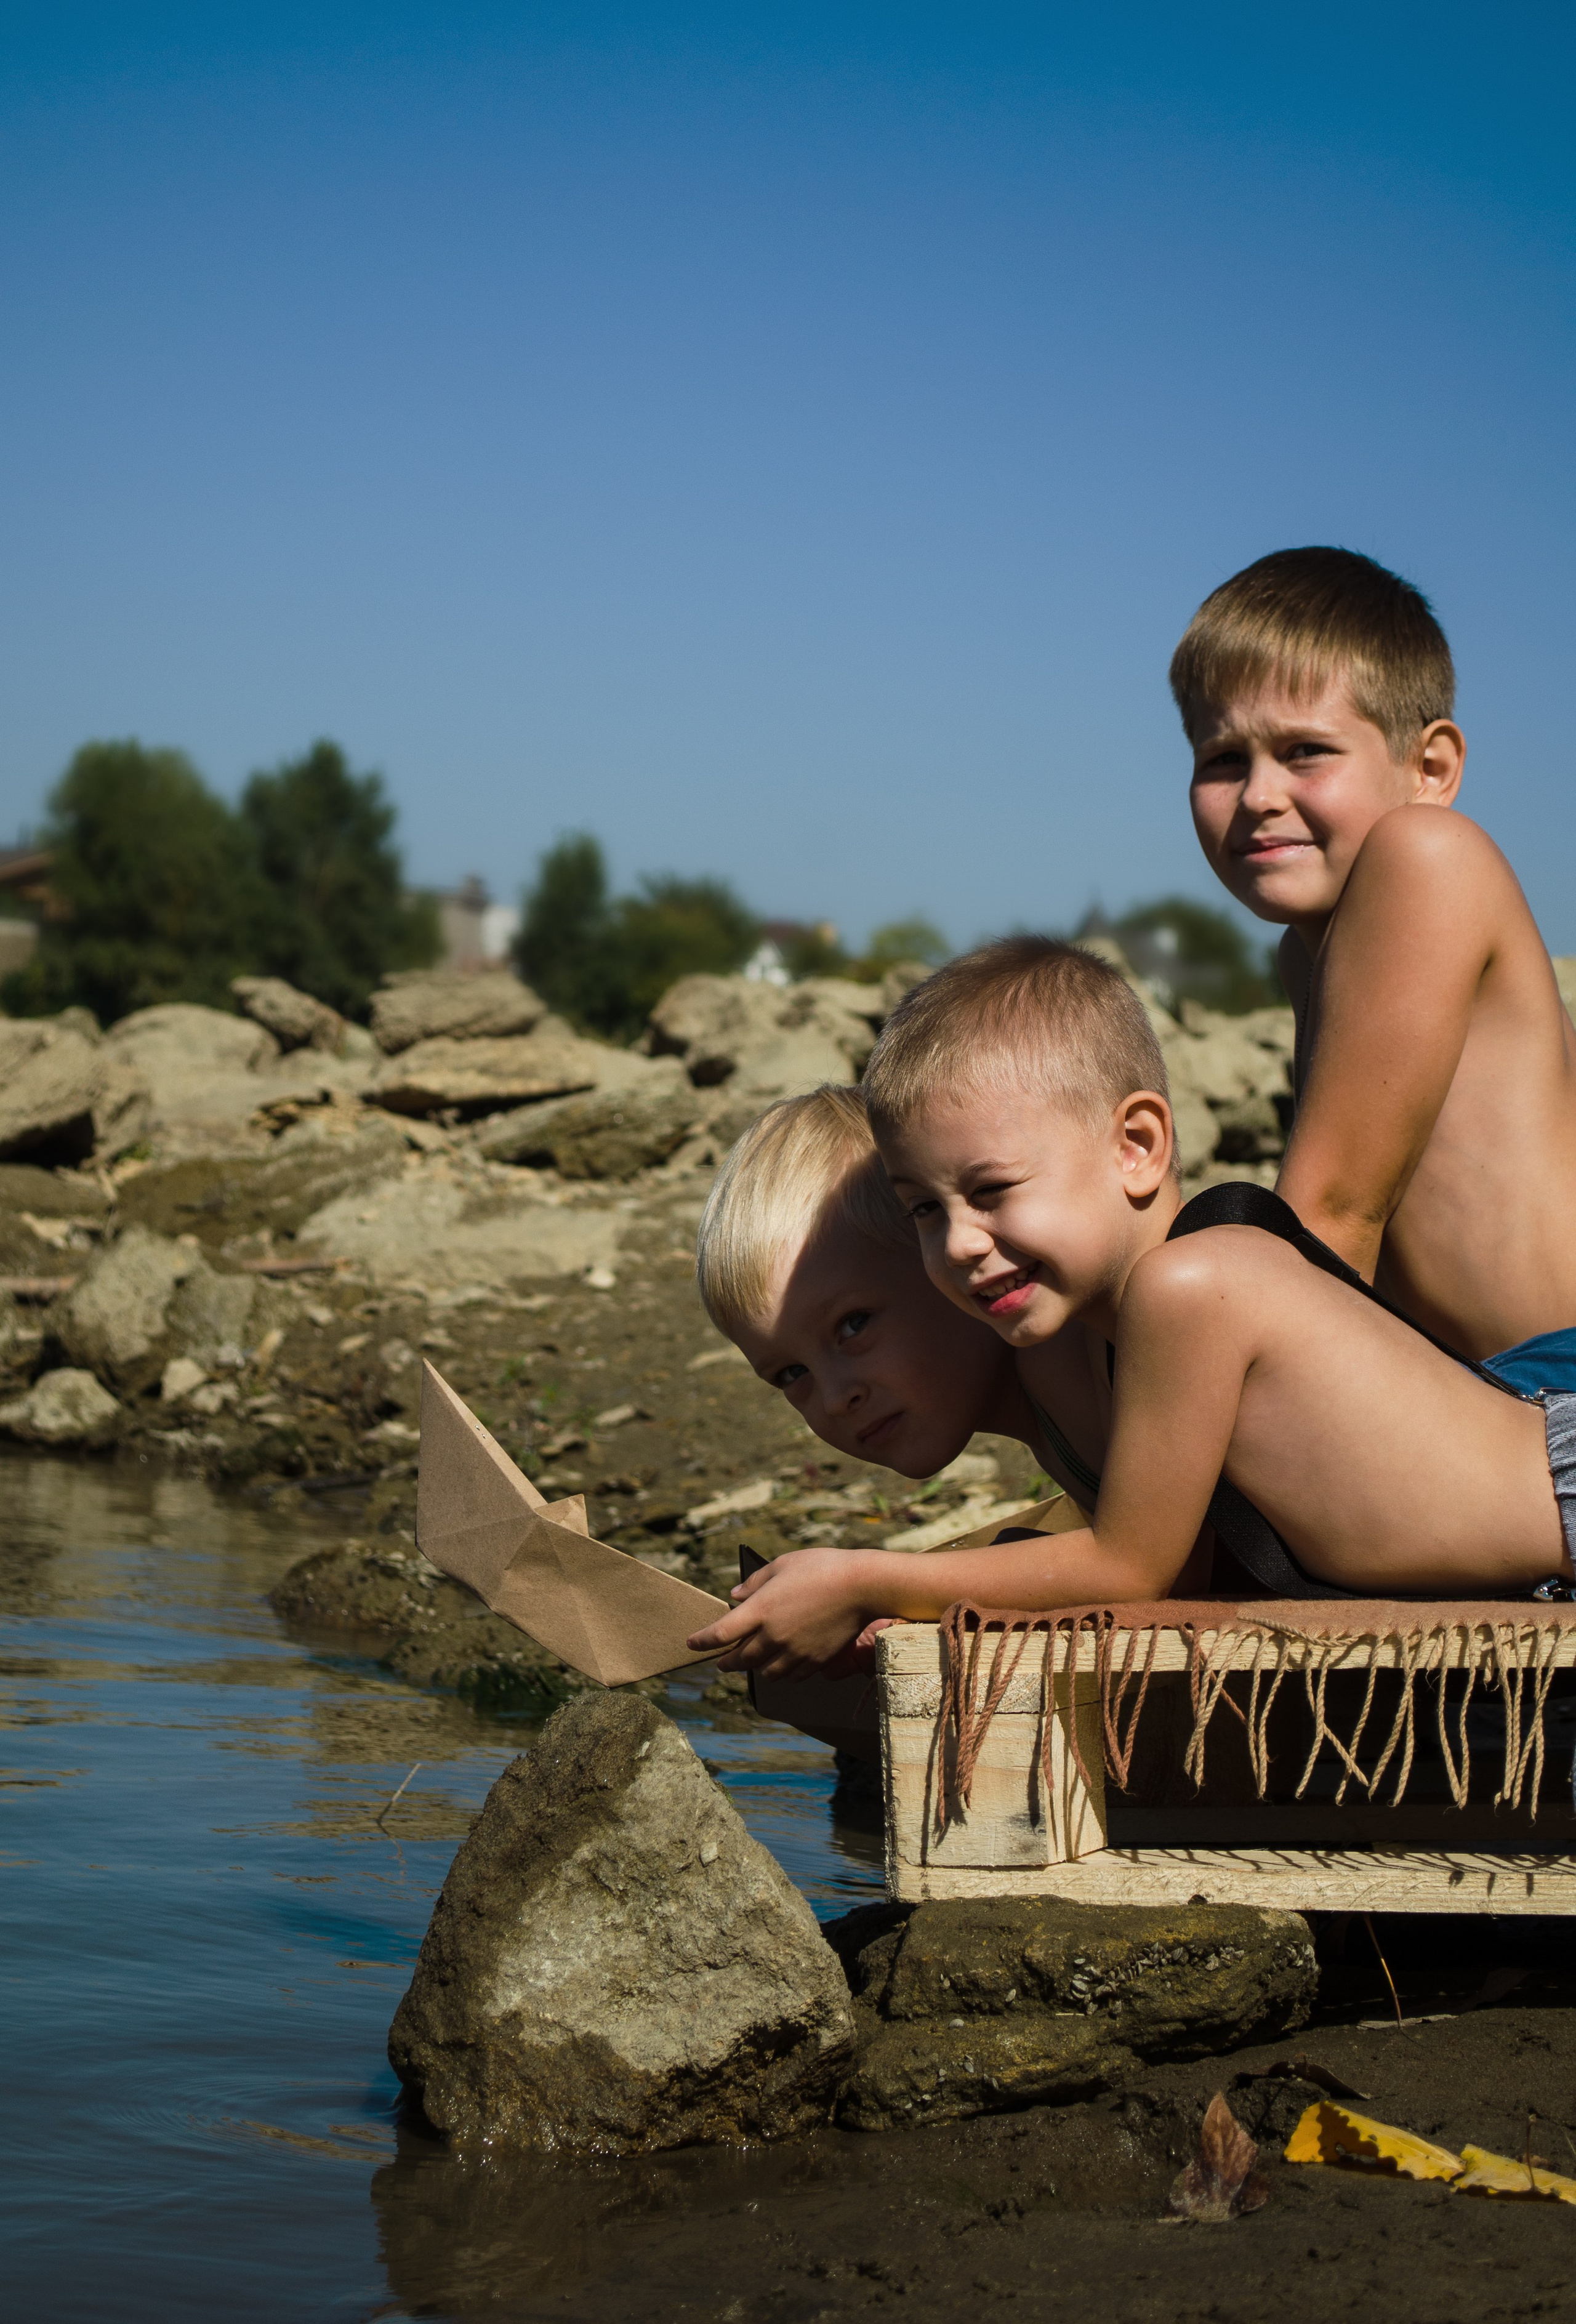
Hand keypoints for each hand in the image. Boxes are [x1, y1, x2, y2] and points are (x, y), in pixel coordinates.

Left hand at [686, 1547, 873, 1679]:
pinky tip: (780, 1666)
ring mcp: (795, 1651)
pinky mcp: (815, 1660)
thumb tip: (735, 1597)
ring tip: (752, 1664)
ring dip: (754, 1669)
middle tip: (721, 1661)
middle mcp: (774, 1635)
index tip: (692, 1643)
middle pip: (740, 1659)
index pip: (721, 1634)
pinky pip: (791, 1676)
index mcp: (761, 1610)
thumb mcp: (783, 1564)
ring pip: (765, 1672)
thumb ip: (754, 1583)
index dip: (703, 1641)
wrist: (862, 1586)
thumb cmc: (822, 1567)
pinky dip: (780, 1673)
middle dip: (727, 1661)